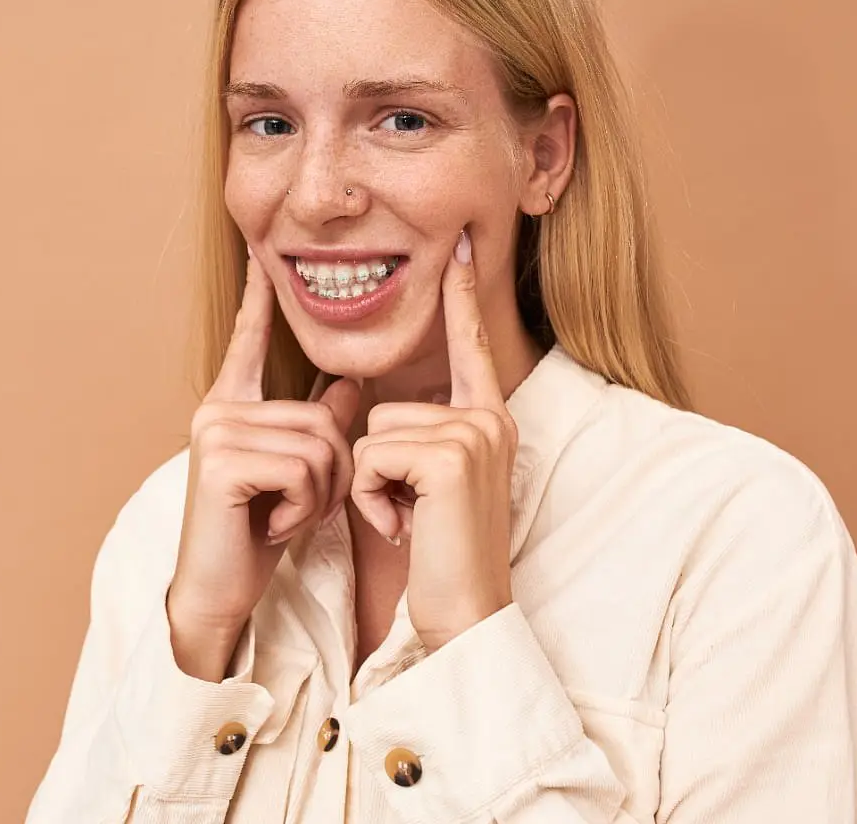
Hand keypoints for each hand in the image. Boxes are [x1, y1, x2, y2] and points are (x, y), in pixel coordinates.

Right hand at [167, 249, 359, 678]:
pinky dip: (304, 508)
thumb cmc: (256, 531)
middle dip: (333, 473)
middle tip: (299, 507)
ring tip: (285, 516)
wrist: (219, 592)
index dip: (257, 300)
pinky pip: (303, 469)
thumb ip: (318, 423)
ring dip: (320, 495)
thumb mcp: (296, 473)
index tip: (257, 253)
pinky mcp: (222, 461)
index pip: (250, 341)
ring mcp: (217, 430)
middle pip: (324, 418)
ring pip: (321, 445)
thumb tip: (350, 383)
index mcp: (234, 405)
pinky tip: (275, 526)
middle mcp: (219, 408)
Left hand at [351, 229, 516, 652]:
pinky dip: (374, 500)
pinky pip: (373, 456)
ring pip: (375, 431)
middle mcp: (488, 418)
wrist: (465, 613)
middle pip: (389, 407)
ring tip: (412, 521)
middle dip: (380, 467)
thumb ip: (418, 437)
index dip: (463, 295)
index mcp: (487, 420)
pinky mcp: (451, 456)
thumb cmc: (440, 556)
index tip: (464, 243)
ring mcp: (474, 433)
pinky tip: (407, 528)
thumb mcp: (430, 484)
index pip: (470, 345)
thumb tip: (368, 398)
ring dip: (374, 486)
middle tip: (414, 514)